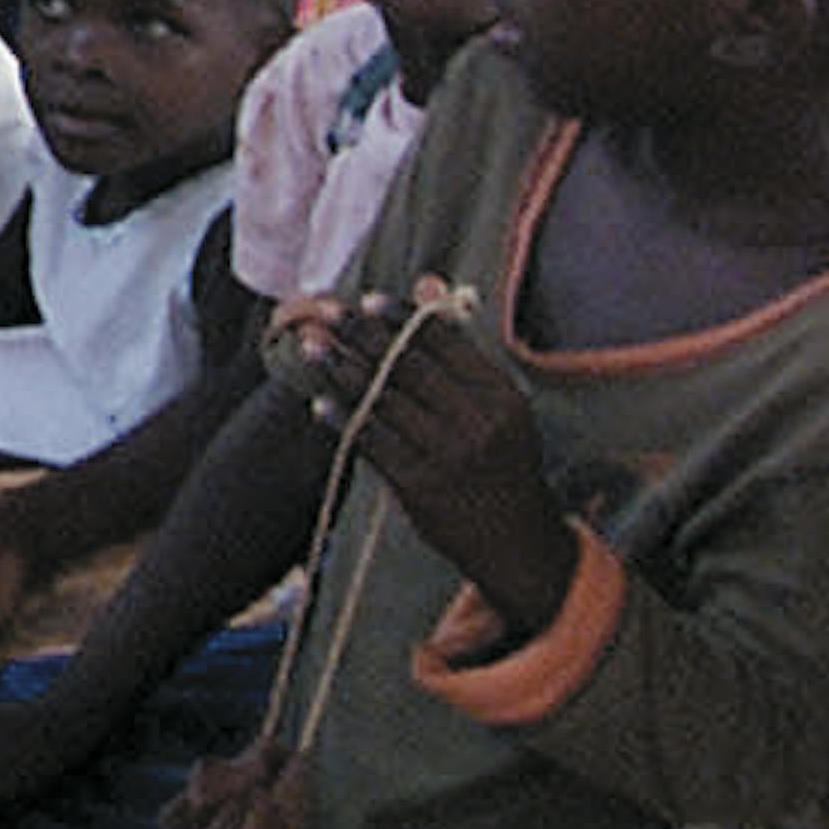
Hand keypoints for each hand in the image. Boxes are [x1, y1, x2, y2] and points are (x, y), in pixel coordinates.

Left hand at [277, 287, 558, 595]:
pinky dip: (343, 420)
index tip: (368, 300)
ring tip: (311, 346)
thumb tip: (426, 287)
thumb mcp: (500, 409)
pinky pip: (372, 443)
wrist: (516, 541)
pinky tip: (319, 403)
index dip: (403, 319)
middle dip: (362, 335)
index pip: (446, 344)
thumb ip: (460, 354)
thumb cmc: (502, 462)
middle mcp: (478, 422)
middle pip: (407, 366)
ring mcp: (448, 455)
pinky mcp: (420, 486)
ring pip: (383, 400)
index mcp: (501, 397)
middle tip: (325, 312)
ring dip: (341, 370)